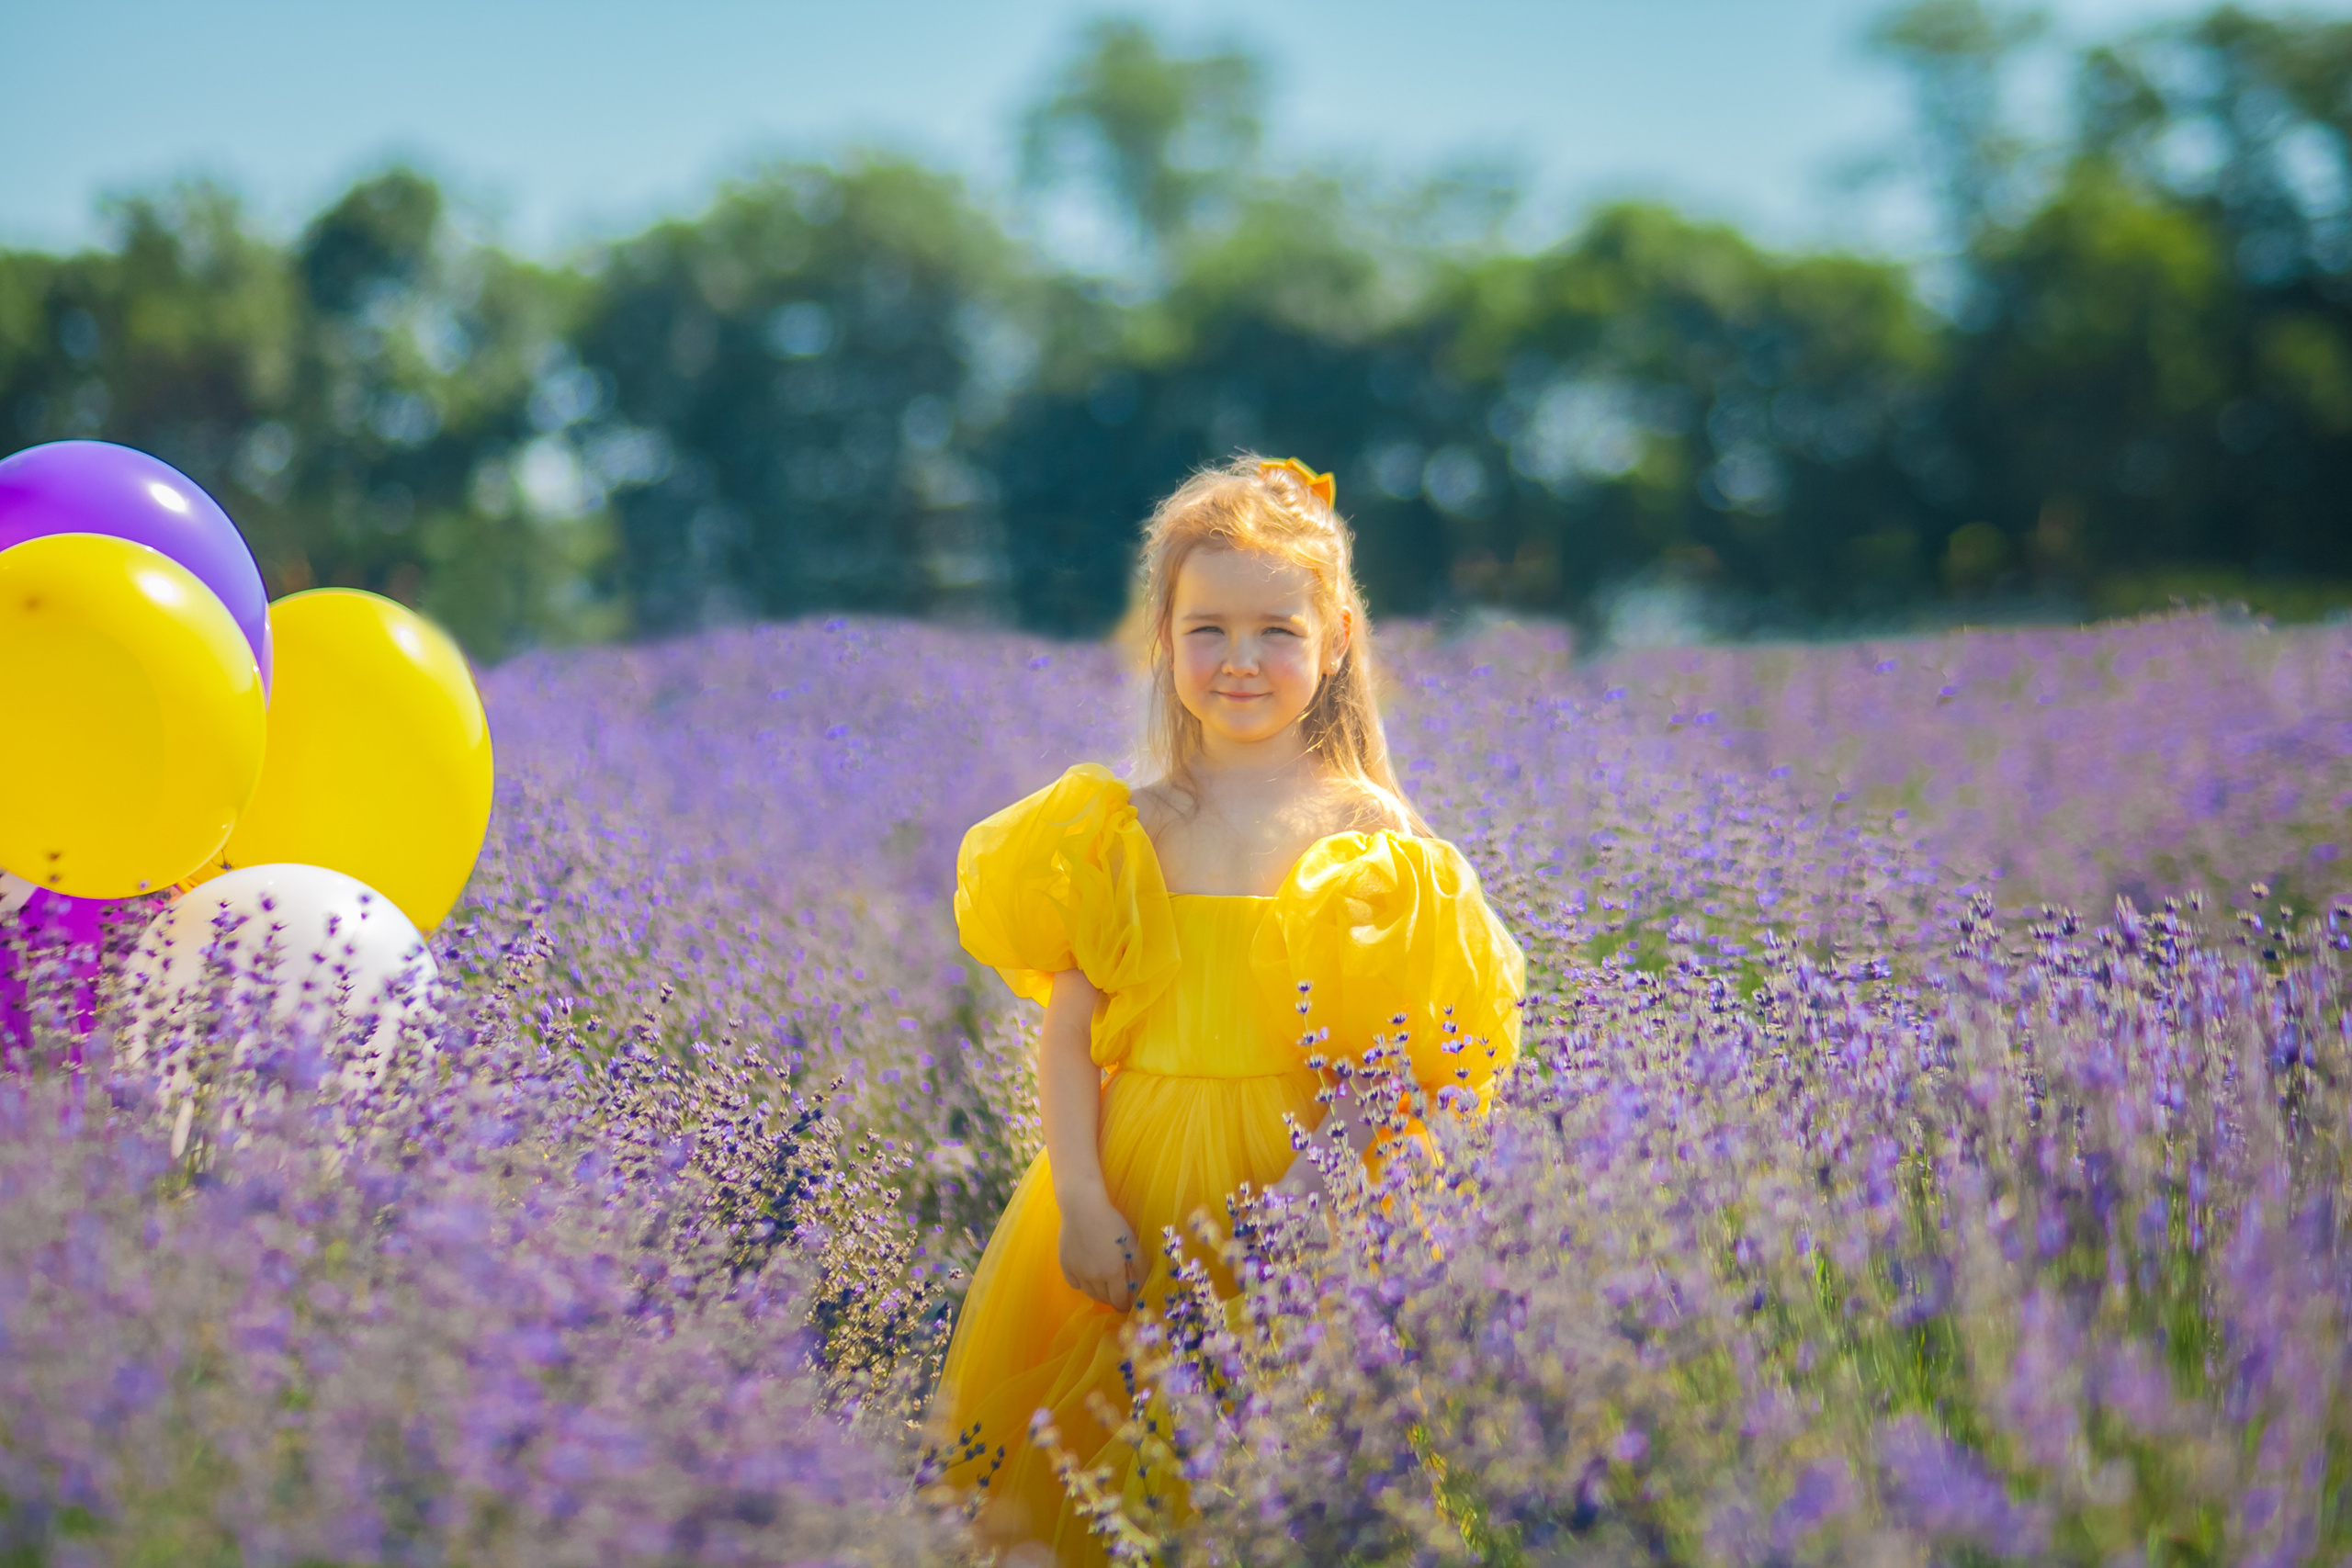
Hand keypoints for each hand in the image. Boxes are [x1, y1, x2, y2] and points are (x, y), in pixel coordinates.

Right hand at [1058, 1187, 1142, 1311]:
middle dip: (1113, 1298)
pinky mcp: (1065, 1265)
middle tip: (1118, 1292)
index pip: (1120, 1301)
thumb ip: (1140, 1266)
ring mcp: (1077, 1272)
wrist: (1082, 1207)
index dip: (1126, 1305)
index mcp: (1113, 1273)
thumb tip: (1143, 1285)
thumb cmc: (1111, 1222)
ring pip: (1089, 1294)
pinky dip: (1082, 1283)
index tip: (1129, 1303)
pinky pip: (1074, 1284)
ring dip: (1099, 1293)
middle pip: (1104, 1299)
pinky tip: (1087, 1274)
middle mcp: (1094, 1277)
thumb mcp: (1132, 1242)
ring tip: (1104, 1284)